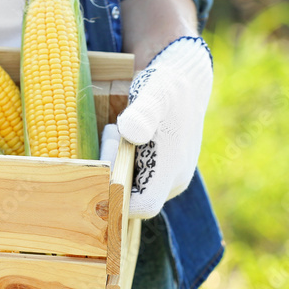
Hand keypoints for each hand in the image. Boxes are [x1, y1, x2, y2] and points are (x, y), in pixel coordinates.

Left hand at [100, 36, 212, 217]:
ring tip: (115, 134)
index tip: (104, 167)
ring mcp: (169, 178)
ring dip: (115, 167)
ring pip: (133, 188)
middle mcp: (173, 181)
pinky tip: (119, 138)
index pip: (142, 206)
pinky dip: (121, 163)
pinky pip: (136, 179)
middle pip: (133, 198)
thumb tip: (131, 131)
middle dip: (112, 174)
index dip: (117, 195)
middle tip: (110, 138)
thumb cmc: (166, 87)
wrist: (184, 82)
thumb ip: (143, 113)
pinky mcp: (162, 172)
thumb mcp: (154, 93)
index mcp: (173, 171)